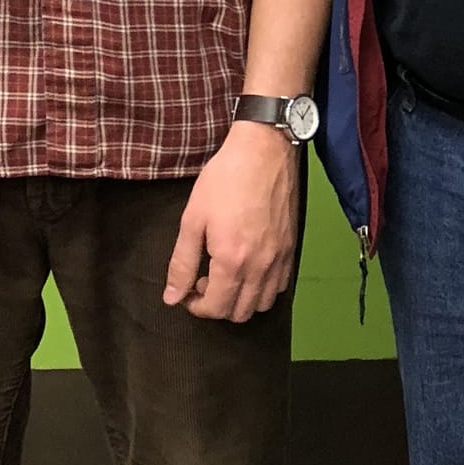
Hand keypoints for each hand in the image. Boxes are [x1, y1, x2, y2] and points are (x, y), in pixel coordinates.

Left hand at [162, 121, 298, 323]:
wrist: (264, 151)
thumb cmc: (224, 180)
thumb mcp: (192, 219)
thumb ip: (182, 263)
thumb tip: (172, 297)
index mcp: (231, 261)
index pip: (215, 308)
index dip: (196, 307)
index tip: (187, 291)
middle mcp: (259, 267)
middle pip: (240, 313)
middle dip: (217, 305)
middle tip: (204, 281)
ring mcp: (279, 259)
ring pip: (263, 304)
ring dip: (242, 300)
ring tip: (228, 276)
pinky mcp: (291, 248)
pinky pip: (281, 286)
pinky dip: (263, 288)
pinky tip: (250, 267)